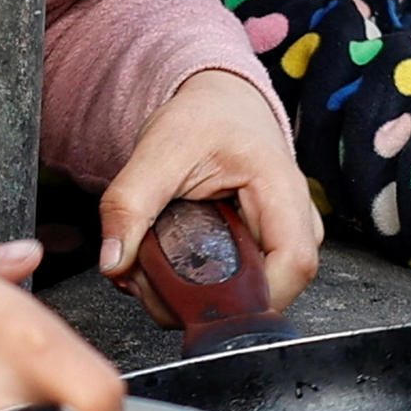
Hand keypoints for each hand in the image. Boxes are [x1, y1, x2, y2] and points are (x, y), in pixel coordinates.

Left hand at [97, 68, 318, 309]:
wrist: (219, 108)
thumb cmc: (204, 119)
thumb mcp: (158, 151)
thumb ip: (129, 205)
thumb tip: (113, 262)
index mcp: (282, 190)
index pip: (293, 265)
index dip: (250, 298)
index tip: (190, 299)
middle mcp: (296, 222)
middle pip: (272, 292)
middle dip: (205, 303)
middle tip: (151, 280)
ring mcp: (286, 240)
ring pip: (253, 297)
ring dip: (197, 298)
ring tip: (154, 269)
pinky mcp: (267, 252)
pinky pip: (240, 288)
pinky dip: (199, 289)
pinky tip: (170, 269)